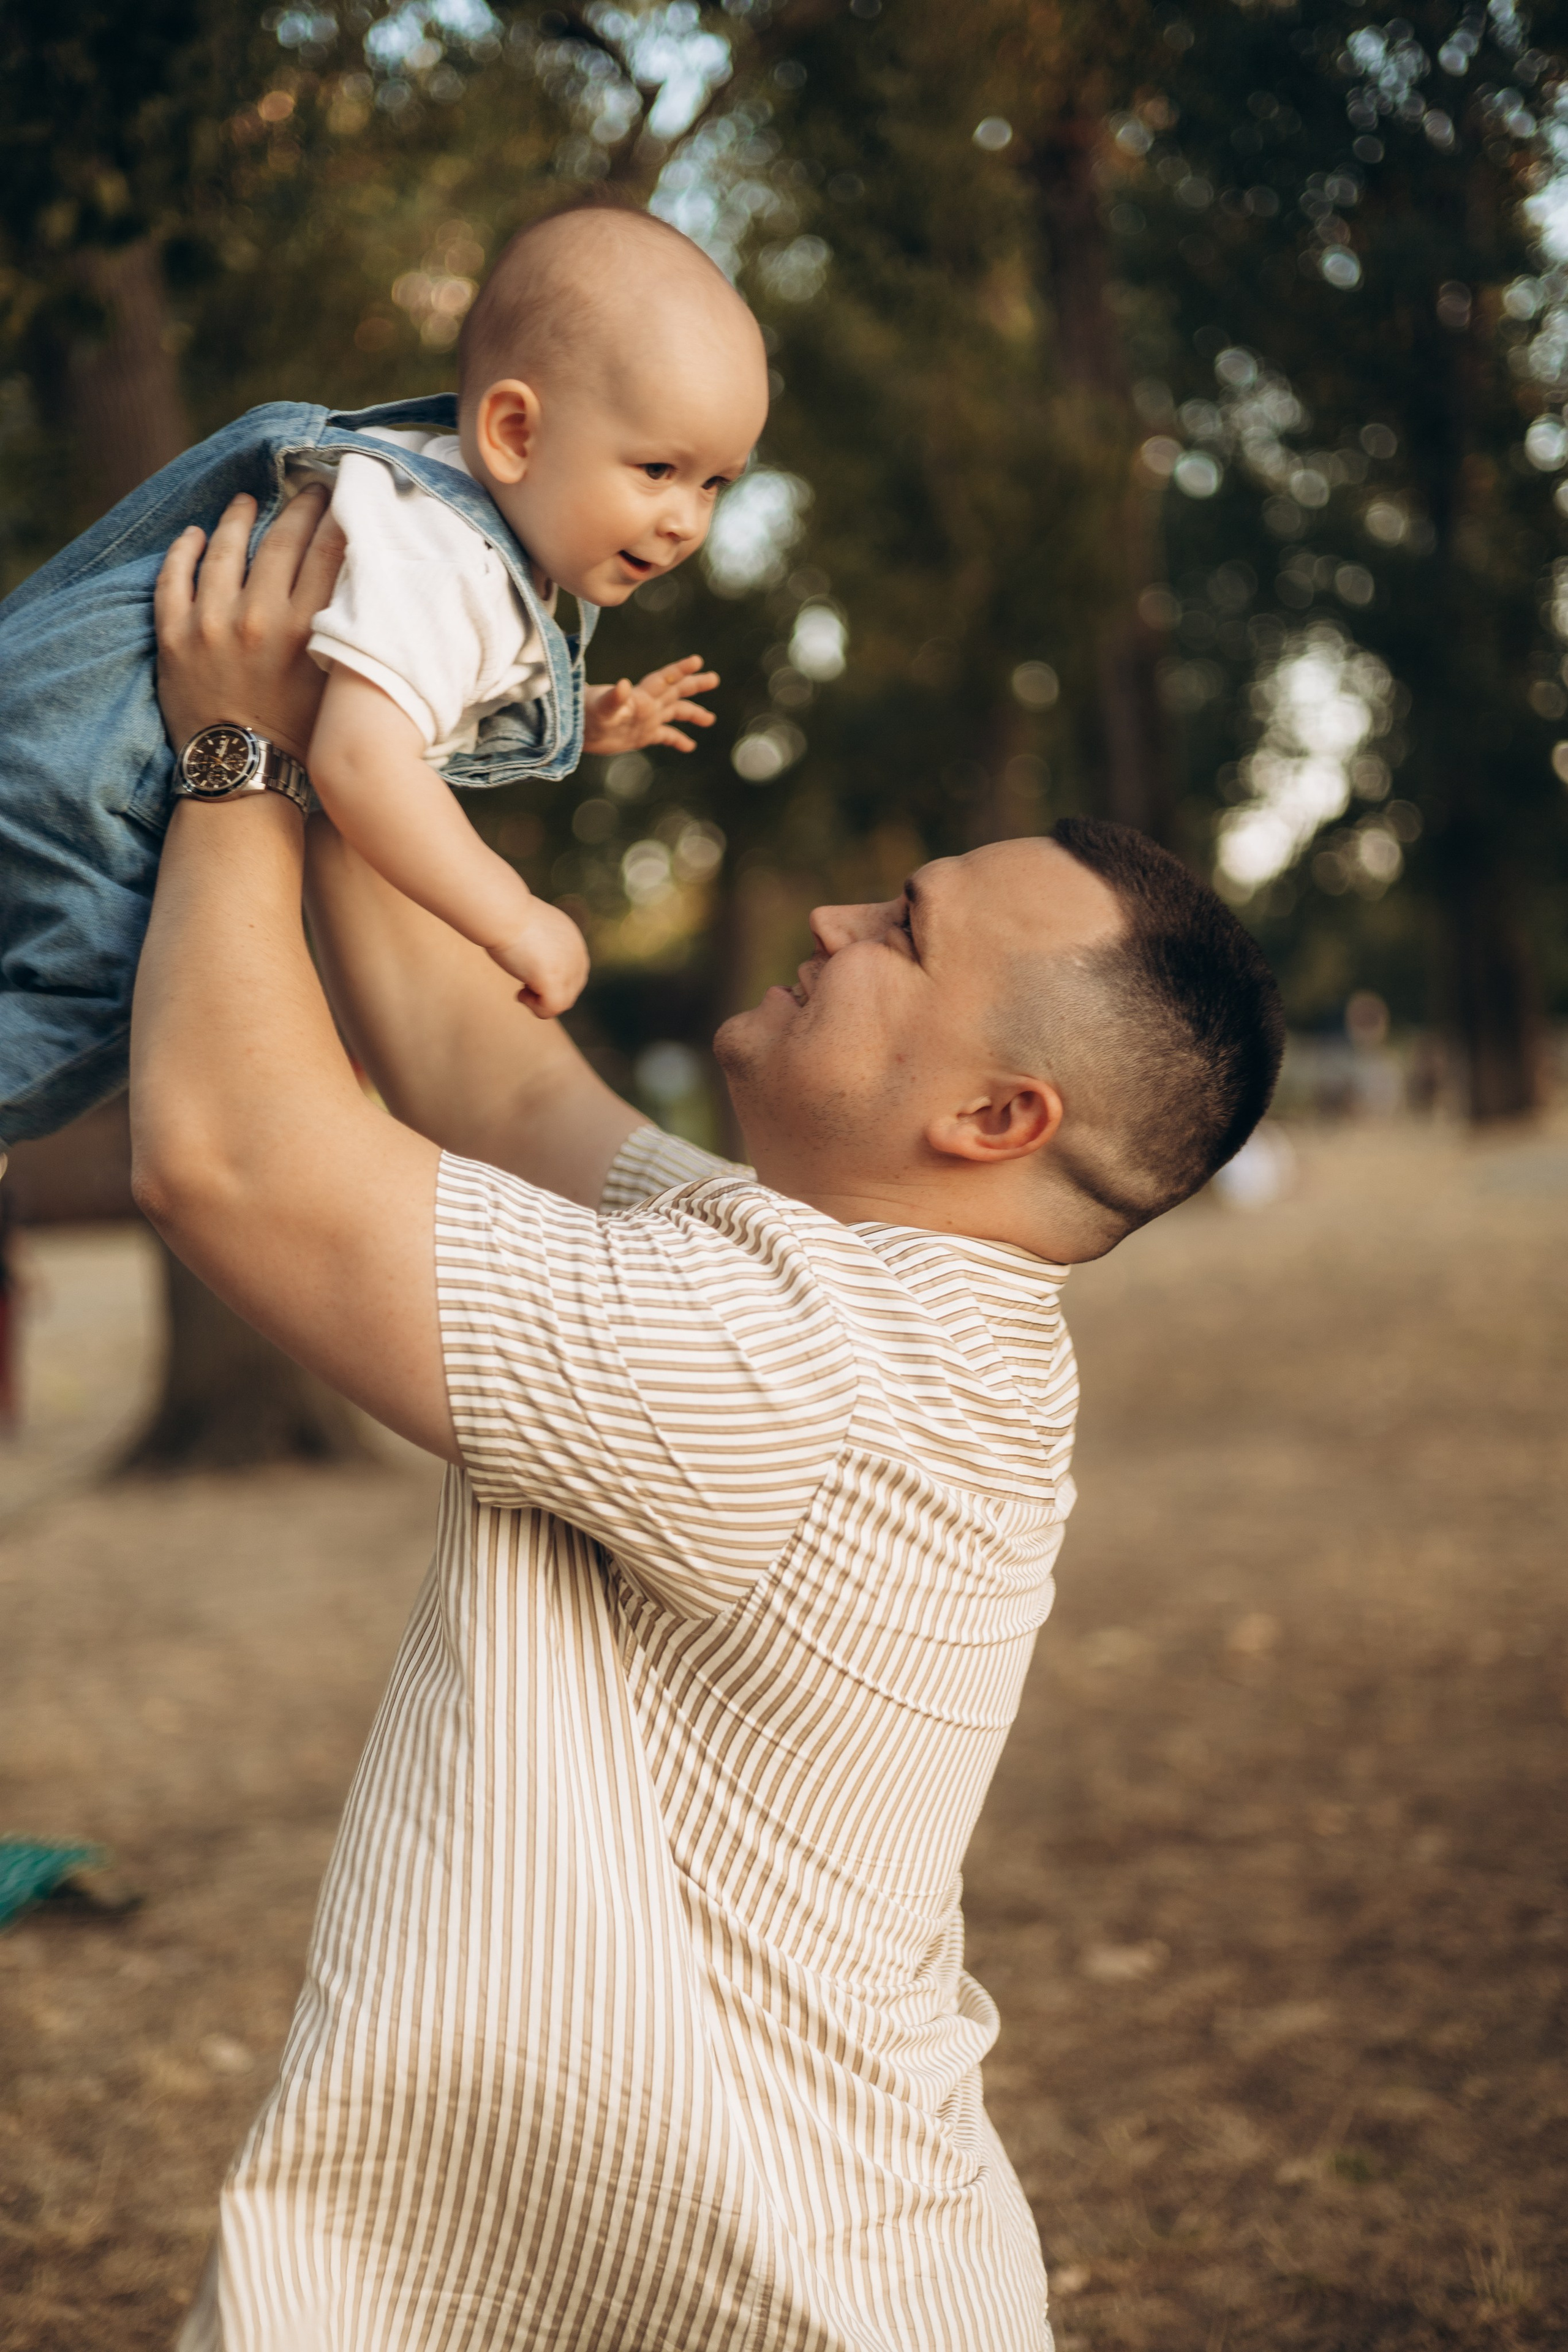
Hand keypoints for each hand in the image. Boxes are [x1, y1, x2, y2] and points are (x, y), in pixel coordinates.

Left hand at [154, 487, 345, 763]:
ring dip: (237, 519)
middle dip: (297, 507)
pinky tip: (193, 535)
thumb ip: (345, 634)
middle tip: (306, 488)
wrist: (243, 776)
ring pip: (224, 550)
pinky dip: (183, 551)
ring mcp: (209, 624)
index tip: (341, 495)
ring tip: (245, 503)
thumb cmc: (301, 736)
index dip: (335, 515)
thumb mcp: (338, 683)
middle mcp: (257, 619)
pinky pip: (172, 578)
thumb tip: (359, 583)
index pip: (326, 551)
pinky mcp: (173, 637)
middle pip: (280, 541)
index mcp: (305, 630)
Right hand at [486, 896, 590, 1018]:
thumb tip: (535, 963)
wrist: (502, 912)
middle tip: (523, 985)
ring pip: (563, 1002)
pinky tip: (520, 993)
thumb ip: (543, 947)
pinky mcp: (555, 979)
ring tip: (521, 990)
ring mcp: (569, 968)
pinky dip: (535, 1008)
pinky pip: (553, 1008)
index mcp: (573, 941)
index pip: (573, 975)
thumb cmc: (506, 919)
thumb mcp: (533, 932)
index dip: (550, 982)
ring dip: (540, 1002)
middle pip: (570, 990)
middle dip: (546, 993)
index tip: (528, 975)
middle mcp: (577, 954)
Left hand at [582, 656, 718, 754]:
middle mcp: (648, 705)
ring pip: (675, 714)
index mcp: (641, 696)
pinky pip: (665, 737)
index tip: (697, 661)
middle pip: (676, 692)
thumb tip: (623, 685)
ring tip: (710, 719)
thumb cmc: (586, 714)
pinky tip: (690, 746)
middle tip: (714, 678)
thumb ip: (613, 697)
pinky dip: (678, 741)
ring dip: (693, 715)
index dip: (681, 670)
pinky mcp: (642, 735)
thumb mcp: (601, 707)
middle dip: (694, 685)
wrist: (574, 730)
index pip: (666, 679)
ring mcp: (647, 720)